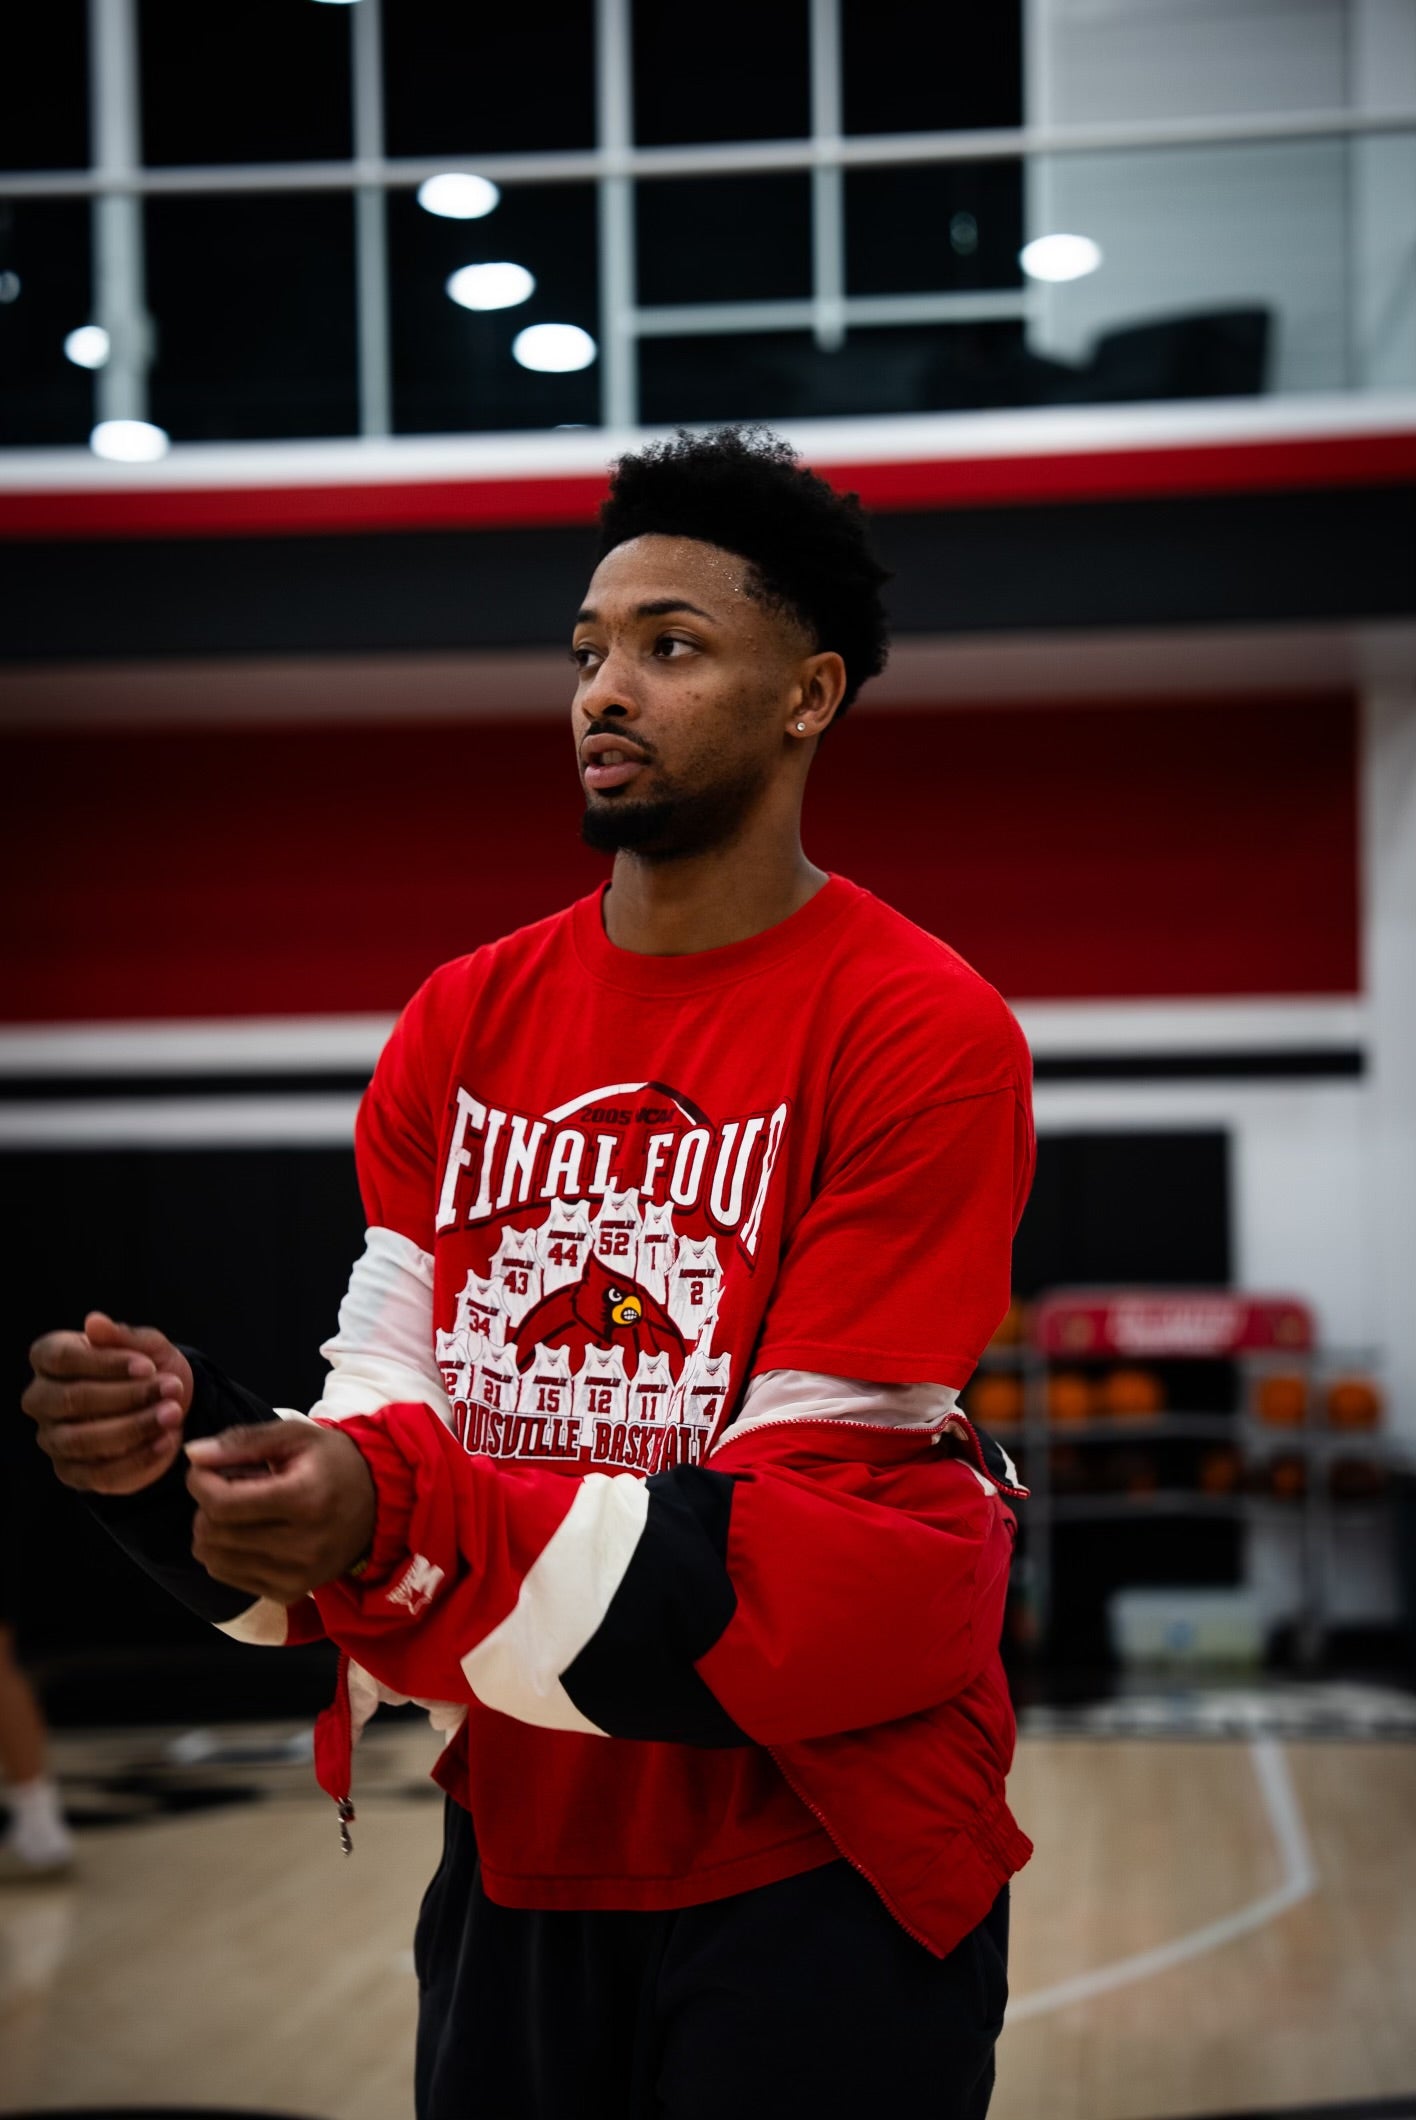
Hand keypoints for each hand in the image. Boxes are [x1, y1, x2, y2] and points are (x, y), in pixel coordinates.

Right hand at [22, 1312, 192, 1494]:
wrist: (167, 1404)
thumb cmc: (147, 1368)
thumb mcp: (147, 1346)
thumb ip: (123, 1336)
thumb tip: (94, 1321)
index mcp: (49, 1359)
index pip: (63, 1359)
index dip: (106, 1363)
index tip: (148, 1366)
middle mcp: (41, 1399)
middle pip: (72, 1399)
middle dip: (127, 1396)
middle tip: (171, 1390)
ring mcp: (53, 1439)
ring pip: (83, 1439)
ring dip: (133, 1428)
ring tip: (172, 1416)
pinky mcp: (72, 1473)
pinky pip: (100, 1473)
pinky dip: (138, 1459)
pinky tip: (166, 1442)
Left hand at [185, 1420, 376, 1603]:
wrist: (380, 1502)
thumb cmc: (333, 1462)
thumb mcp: (294, 1436)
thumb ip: (242, 1442)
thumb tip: (192, 1455)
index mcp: (304, 1499)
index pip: (222, 1504)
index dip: (200, 1484)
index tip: (205, 1469)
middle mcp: (302, 1546)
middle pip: (214, 1534)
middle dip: (205, 1506)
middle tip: (226, 1488)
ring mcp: (297, 1576)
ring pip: (215, 1561)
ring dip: (212, 1532)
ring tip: (236, 1512)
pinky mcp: (292, 1592)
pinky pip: (230, 1578)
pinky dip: (226, 1554)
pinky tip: (247, 1534)